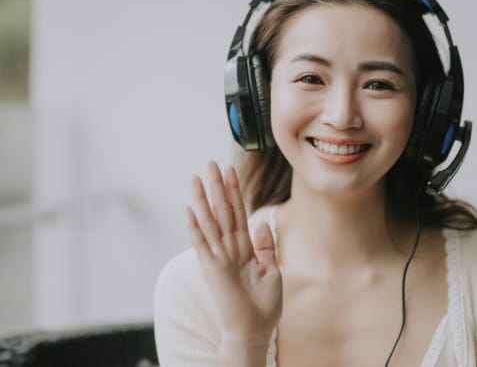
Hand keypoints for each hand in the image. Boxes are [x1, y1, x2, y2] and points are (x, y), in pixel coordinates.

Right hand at [186, 160, 282, 344]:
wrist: (255, 329)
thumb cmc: (263, 303)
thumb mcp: (272, 269)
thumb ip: (266, 246)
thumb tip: (262, 223)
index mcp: (245, 247)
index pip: (238, 212)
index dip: (234, 190)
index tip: (230, 170)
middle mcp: (230, 248)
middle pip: (223, 210)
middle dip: (218, 186)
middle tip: (211, 163)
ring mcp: (219, 257)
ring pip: (210, 222)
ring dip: (203, 199)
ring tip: (197, 177)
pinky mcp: (212, 269)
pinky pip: (202, 245)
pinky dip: (195, 227)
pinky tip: (188, 210)